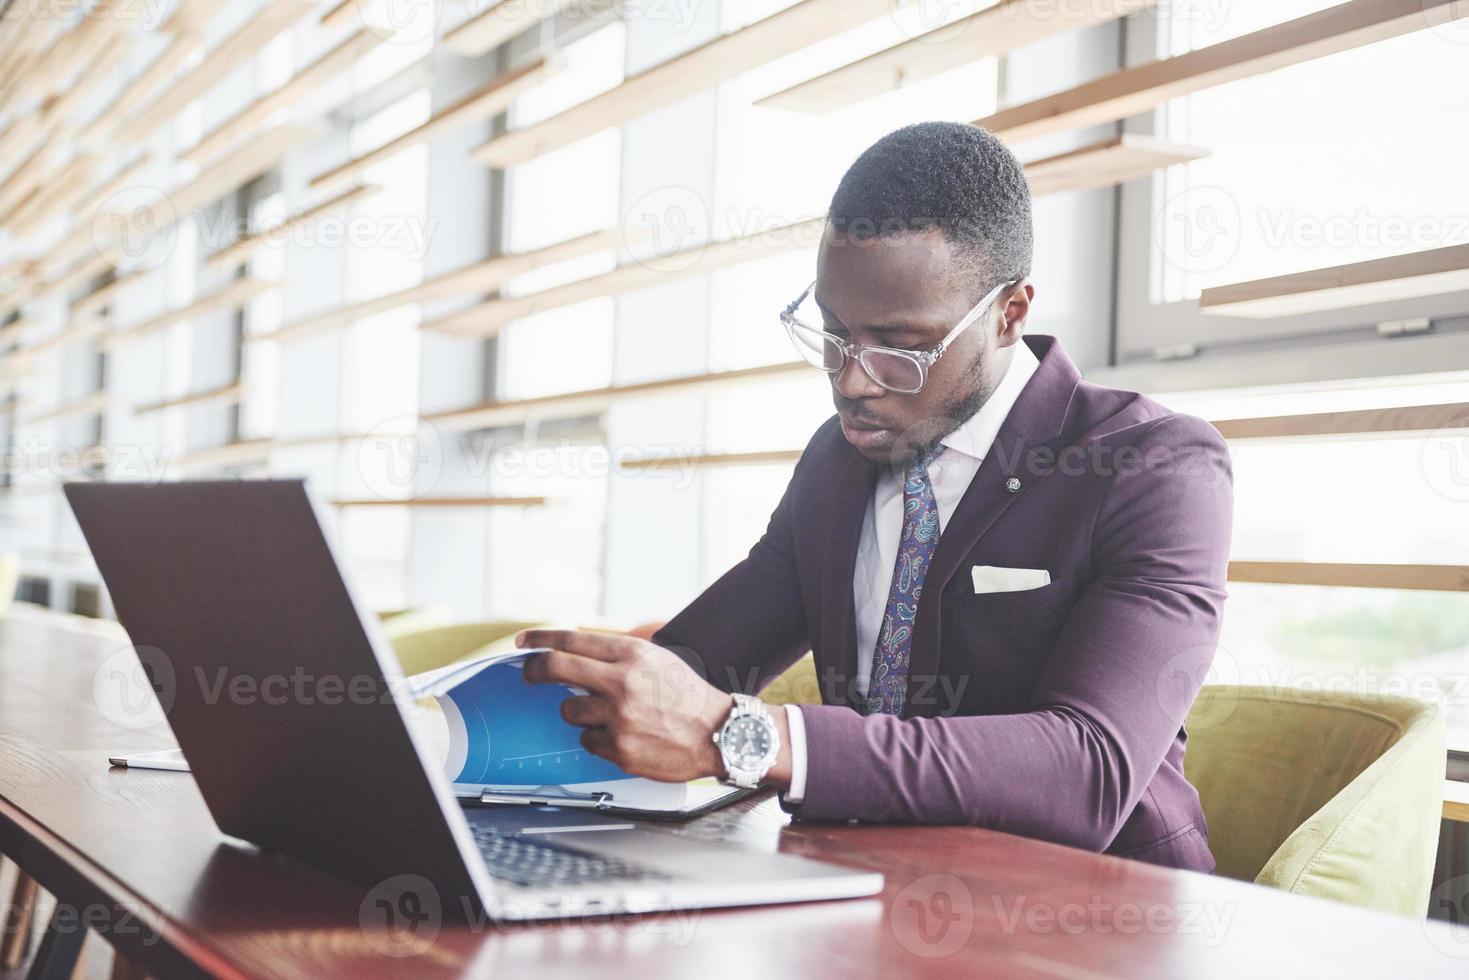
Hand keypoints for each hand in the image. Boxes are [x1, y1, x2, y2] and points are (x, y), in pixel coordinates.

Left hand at [517, 629, 735, 782]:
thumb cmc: (687, 695)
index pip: (572, 639)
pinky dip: (598, 739)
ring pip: (569, 710)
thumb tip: (574, 652)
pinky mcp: (619, 748)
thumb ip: (618, 655)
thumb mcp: (657, 660)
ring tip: (609, 715)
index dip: (540, 639)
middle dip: (534, 670)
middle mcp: (622, 682)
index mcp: (632, 654)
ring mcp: (618, 717)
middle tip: (528, 674)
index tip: (523, 641)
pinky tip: (624, 736)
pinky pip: (587, 740)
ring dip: (579, 712)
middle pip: (555, 668)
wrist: (720, 733)